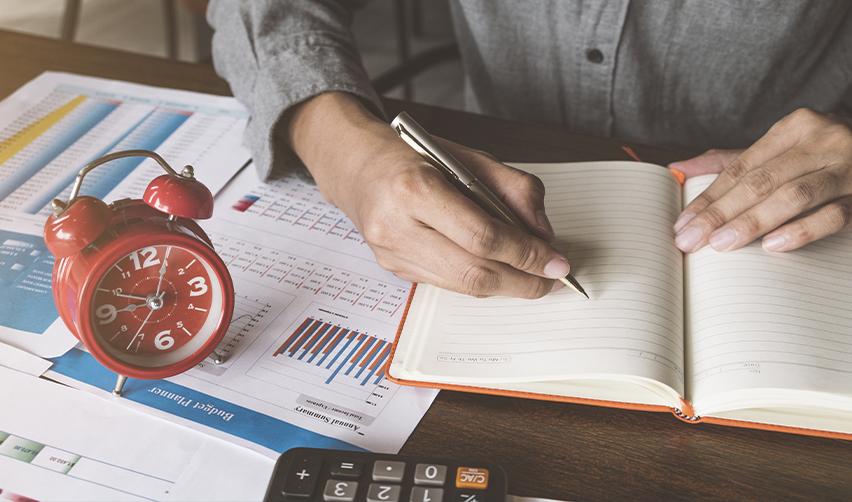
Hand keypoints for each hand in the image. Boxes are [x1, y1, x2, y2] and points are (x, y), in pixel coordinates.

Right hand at [287, 93, 569, 297]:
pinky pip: (447, 284)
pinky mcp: (392, 268)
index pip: (482, 236)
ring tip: (533, 280)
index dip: (525, 254)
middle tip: (552, 280)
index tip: (557, 261)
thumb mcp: (468, 156)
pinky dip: (479, 281)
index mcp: (415, 188)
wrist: (355, 167)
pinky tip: (498, 273)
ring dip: (504, 287)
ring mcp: (391, 253)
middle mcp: (396, 226)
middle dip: (521, 281)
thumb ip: (513, 190)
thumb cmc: (413, 157)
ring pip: (461, 286)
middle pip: (473, 271)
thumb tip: (543, 234)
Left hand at [671, 108, 851, 252]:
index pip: (740, 167)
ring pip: (792, 196)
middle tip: (690, 240)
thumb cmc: (820, 157)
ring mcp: (847, 168)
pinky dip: (801, 230)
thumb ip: (731, 161)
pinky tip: (773, 246)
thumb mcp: (779, 150)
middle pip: (760, 181)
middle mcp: (823, 141)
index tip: (682, 224)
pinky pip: (832, 215)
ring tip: (720, 244)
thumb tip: (677, 168)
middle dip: (720, 213)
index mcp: (795, 127)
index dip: (708, 197)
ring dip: (752, 222)